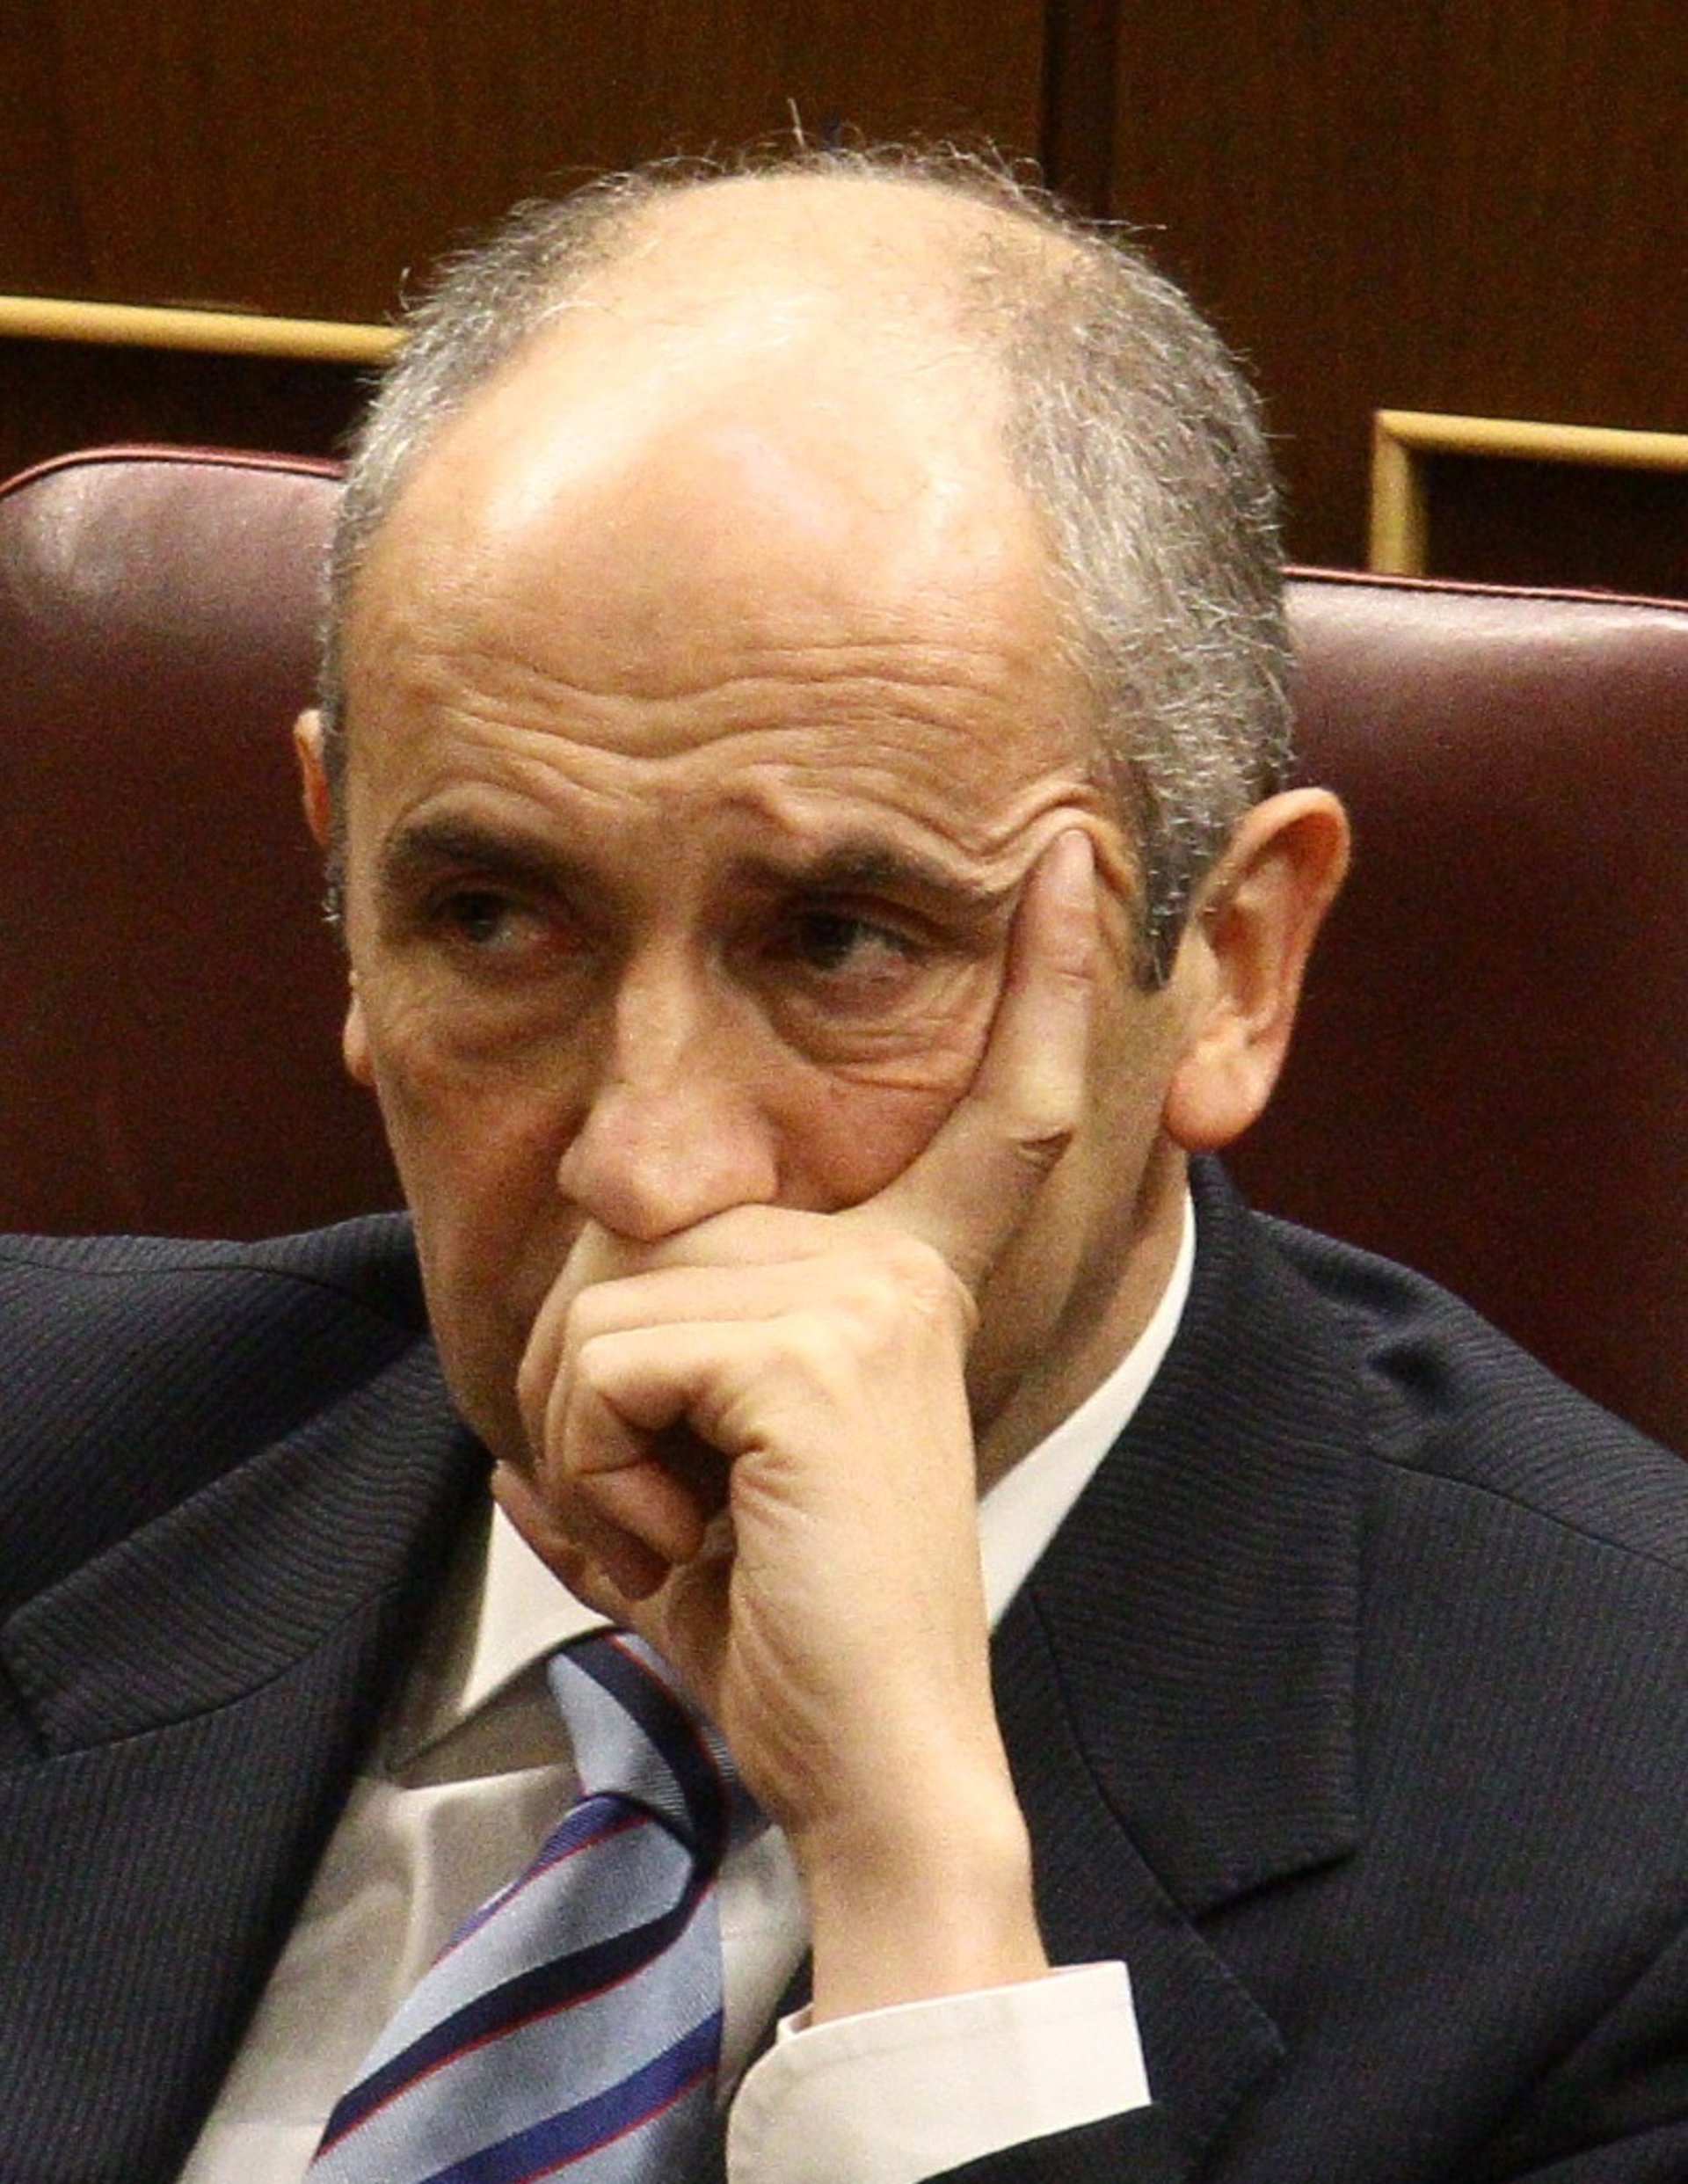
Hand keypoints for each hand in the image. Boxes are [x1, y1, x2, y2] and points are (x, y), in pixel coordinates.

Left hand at [495, 826, 1098, 2013]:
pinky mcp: (819, 1351)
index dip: (1035, 984)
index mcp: (903, 1282)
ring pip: (598, 1309)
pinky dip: (601, 1478)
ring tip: (700, 1531)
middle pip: (636, 1248)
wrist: (868, 1767)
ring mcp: (867, 1298)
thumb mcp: (704, 1488)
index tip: (1063, 858)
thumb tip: (535, 1402)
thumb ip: (647, 1402)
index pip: (983, 1119)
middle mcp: (897, 1266)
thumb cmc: (786, 1638)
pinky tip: (698, 1539)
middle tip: (689, 1513)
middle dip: (588, 1396)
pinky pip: (604, 1371)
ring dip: (591, 1450)